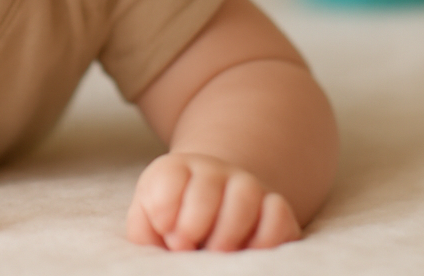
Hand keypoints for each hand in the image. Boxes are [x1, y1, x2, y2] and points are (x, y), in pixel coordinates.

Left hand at [126, 152, 300, 251]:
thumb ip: (144, 231)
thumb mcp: (147, 223)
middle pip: (208, 185)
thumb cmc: (173, 222)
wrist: (212, 209)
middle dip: (195, 221)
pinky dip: (266, 238)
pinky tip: (248, 253)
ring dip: (229, 230)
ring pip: (245, 195)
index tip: (165, 232)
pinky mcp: (275, 207)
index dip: (165, 206)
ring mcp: (246, 186)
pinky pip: (279, 214)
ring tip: (216, 253)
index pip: (170, 175)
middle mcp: (213, 172)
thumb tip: (169, 241)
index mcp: (176, 170)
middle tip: (185, 247)